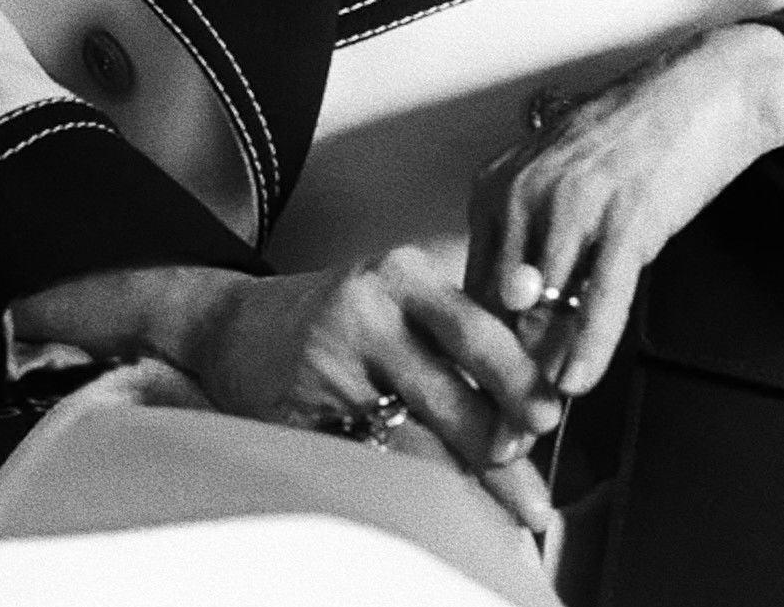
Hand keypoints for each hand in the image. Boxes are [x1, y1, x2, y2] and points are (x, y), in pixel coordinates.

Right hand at [21, 252, 564, 532]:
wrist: (232, 327)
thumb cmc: (338, 323)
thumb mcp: (398, 306)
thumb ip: (455, 339)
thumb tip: (535, 404)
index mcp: (408, 274)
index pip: (480, 328)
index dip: (521, 376)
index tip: (551, 416)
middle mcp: (372, 303)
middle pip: (455, 376)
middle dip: (502, 434)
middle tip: (535, 476)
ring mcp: (335, 353)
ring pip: (417, 425)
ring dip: (469, 474)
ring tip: (512, 509)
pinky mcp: (305, 400)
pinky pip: (371, 450)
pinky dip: (411, 481)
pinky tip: (439, 506)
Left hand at [466, 24, 783, 397]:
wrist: (710, 88)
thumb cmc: (638, 136)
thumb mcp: (565, 182)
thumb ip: (535, 239)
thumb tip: (520, 312)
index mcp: (500, 187)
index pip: (471, 287)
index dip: (474, 353)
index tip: (475, 399)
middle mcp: (525, 194)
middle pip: (496, 308)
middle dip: (497, 378)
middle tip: (499, 434)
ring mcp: (575, 206)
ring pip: (542, 310)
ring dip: (539, 376)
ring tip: (535, 424)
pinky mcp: (628, 218)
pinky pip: (600, 297)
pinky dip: (588, 345)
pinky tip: (578, 381)